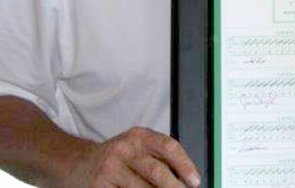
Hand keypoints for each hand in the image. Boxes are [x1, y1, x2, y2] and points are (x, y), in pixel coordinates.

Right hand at [66, 127, 199, 186]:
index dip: (184, 164)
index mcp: (139, 136)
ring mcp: (110, 170)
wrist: (74, 163)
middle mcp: (124, 150)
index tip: (194, 180)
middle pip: (156, 171)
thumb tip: (184, 176)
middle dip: (173, 187)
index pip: (168, 147)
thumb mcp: (135, 146)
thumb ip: (157, 156)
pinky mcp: (99, 187)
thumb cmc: (114, 157)